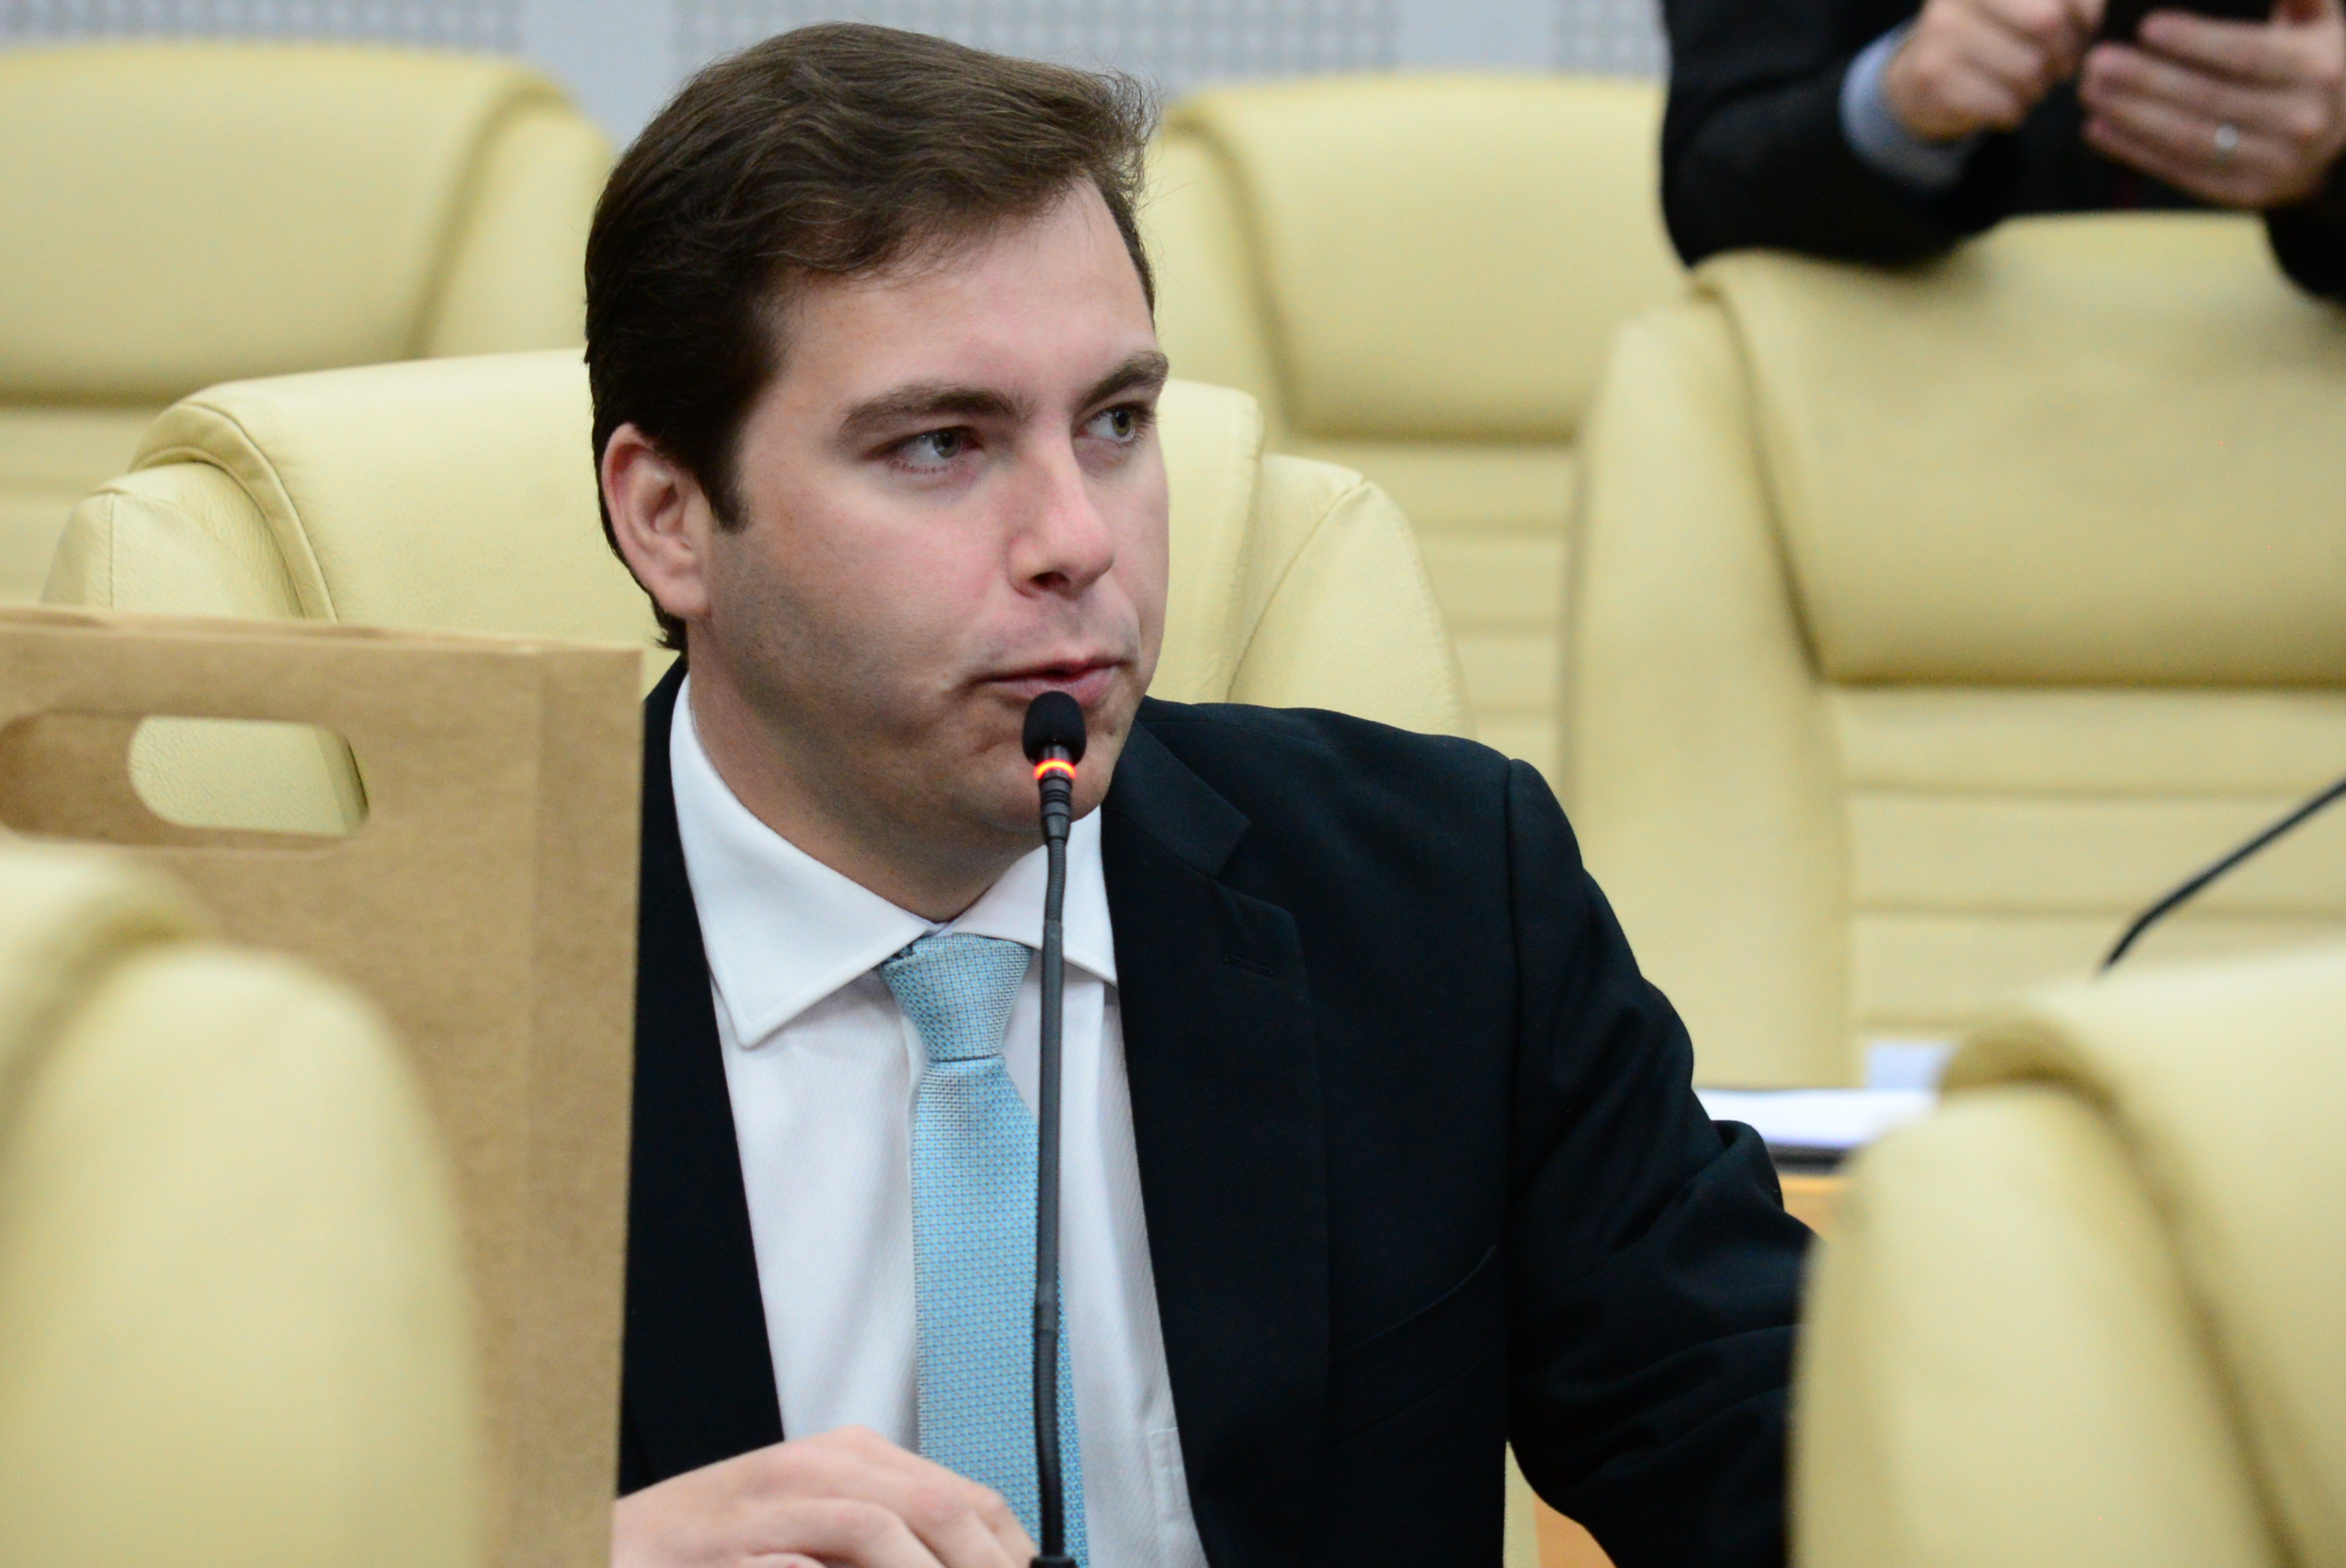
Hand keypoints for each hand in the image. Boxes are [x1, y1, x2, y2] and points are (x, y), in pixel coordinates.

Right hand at [611, 1426, 1036, 1567]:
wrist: (612, 1546)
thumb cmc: (716, 1546)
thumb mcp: (815, 1523)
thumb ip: (885, 1538)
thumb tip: (973, 1562)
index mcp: (847, 1458)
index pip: (965, 1495)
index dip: (1010, 1550)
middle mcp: (816, 1470)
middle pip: (938, 1510)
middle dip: (984, 1567)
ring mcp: (771, 1509)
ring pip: (882, 1532)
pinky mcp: (732, 1552)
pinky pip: (804, 1567)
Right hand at [1884, 0, 2105, 139]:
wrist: (1922, 78)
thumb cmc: (1993, 36)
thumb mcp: (2027, 5)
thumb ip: (2068, 3)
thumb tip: (2088, 19)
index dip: (2086, 15)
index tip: (2082, 28)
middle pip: (2047, 23)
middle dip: (2064, 52)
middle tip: (2058, 65)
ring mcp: (1940, 34)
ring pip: (2027, 69)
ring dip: (2038, 87)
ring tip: (2027, 85)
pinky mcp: (1933, 77)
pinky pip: (2003, 103)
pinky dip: (2014, 111)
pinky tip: (2004, 104)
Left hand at [2080, 0, 2345, 206]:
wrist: (2338, 135)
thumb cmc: (2310, 63)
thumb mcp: (2316, 23)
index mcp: (2317, 69)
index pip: (2245, 54)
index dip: (2194, 41)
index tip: (2145, 27)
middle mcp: (2301, 120)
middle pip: (2208, 98)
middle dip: (2146, 79)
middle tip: (2096, 62)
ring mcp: (2274, 163)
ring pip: (2189, 139)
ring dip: (2130, 116)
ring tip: (2090, 92)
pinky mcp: (2245, 192)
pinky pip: (2181, 171)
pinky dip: (2134, 151)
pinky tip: (2097, 129)